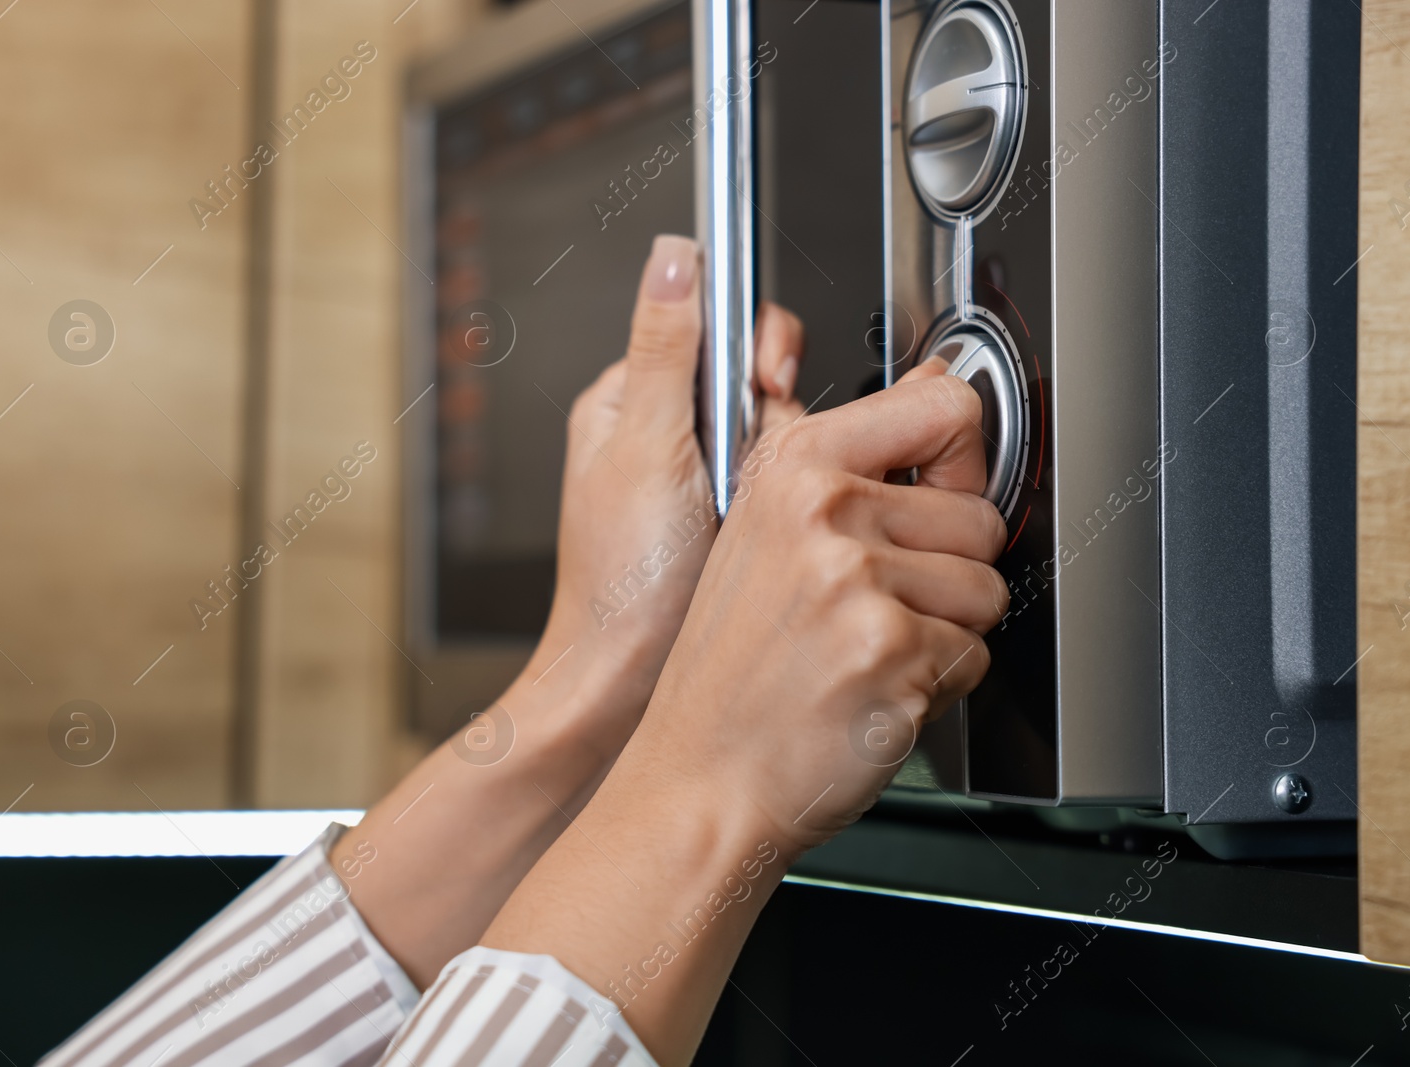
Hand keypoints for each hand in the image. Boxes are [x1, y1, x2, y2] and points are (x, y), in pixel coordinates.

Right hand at [481, 357, 1006, 1062]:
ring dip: (945, 634)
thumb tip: (937, 383)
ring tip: (866, 653)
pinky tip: (870, 692)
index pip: (945, 406)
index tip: (941, 488)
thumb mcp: (764, 530)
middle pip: (980, 518)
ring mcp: (857, 581)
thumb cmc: (729, 673)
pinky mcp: (892, 650)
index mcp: (794, 465)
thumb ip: (853, 456)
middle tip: (872, 610)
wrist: (698, 781)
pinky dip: (936, 687)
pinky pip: (973, 657)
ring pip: (985, 591)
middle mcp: (823, 512)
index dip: (962, 458)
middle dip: (948, 573)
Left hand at [528, 233, 806, 757]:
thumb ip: (667, 348)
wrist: (631, 683)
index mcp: (630, 400)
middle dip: (772, 425)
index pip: (715, 324)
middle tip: (746, 470)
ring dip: (781, 473)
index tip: (766, 385)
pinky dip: (787, 509)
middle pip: (762, 381)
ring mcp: (705, 480)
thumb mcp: (646, 447)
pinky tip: (760, 539)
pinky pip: (789, 490)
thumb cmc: (620, 582)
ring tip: (746, 515)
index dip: (756, 350)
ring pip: (786, 437)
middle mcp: (668, 433)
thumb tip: (672, 255)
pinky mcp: (736, 522)